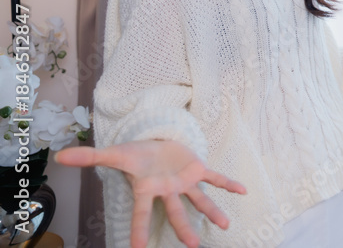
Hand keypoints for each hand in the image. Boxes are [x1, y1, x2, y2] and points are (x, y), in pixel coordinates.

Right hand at [55, 140, 245, 247]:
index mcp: (146, 189)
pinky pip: (215, 178)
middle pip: (176, 211)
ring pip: (199, 199)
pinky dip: (228, 184)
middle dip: (184, 228)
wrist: (153, 143)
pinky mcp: (197, 170)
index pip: (141, 213)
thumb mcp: (114, 153)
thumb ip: (90, 157)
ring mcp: (184, 182)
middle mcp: (167, 190)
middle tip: (193, 245)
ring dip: (213, 211)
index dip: (140, 230)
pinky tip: (244, 191)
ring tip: (226, 226)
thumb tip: (60, 156)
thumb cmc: (134, 154)